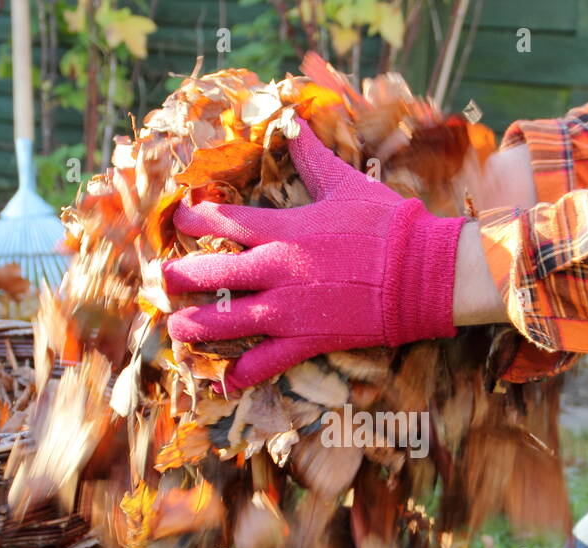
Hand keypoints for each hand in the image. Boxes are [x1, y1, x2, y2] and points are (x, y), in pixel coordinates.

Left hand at [164, 120, 465, 390]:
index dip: (194, 219)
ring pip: (227, 321)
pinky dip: (240, 376)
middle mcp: (278, 269)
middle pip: (214, 274)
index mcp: (285, 229)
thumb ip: (313, 158)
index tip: (177, 220)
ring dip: (196, 327)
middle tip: (164, 281)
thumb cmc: (389, 225)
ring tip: (177, 329)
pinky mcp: (308, 340)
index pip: (225, 221)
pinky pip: (264, 363)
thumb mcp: (347, 184)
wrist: (423, 273)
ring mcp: (290, 309)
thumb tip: (294, 124)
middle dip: (182, 278)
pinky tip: (220, 383)